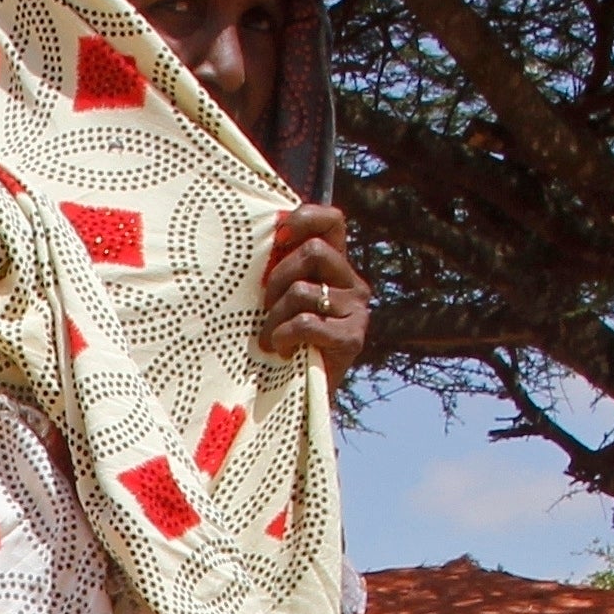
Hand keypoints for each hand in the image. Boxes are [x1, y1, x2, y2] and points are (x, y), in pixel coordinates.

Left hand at [256, 204, 368, 374]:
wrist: (305, 395)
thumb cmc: (286, 341)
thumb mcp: (283, 299)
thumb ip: (281, 270)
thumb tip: (257, 238)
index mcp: (337, 267)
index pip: (333, 221)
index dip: (306, 218)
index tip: (279, 237)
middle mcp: (353, 283)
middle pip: (314, 252)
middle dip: (277, 278)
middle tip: (265, 306)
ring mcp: (356, 310)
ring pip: (303, 290)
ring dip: (274, 316)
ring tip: (269, 337)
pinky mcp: (352, 338)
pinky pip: (305, 323)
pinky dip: (282, 336)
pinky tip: (281, 349)